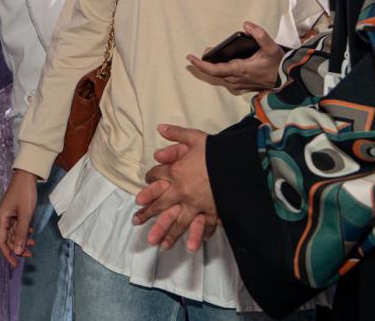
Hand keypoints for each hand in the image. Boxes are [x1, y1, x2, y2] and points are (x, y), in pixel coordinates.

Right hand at [0, 169, 38, 265]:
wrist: (27, 175)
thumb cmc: (25, 193)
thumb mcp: (26, 215)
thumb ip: (22, 233)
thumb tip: (18, 251)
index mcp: (1, 219)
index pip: (2, 242)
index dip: (8, 254)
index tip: (15, 265)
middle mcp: (3, 218)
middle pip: (9, 239)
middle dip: (18, 247)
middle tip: (30, 254)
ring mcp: (9, 215)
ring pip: (14, 233)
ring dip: (23, 239)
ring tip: (34, 243)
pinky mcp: (15, 211)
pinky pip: (18, 226)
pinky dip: (24, 231)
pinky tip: (32, 233)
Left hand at [131, 124, 216, 250]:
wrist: (238, 163)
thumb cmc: (215, 150)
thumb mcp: (194, 137)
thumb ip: (176, 134)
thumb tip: (160, 127)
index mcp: (176, 172)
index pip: (156, 176)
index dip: (151, 178)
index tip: (148, 182)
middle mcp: (182, 191)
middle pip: (160, 204)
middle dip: (148, 213)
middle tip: (136, 222)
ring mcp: (196, 203)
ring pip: (178, 221)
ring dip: (167, 233)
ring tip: (158, 244)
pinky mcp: (211, 210)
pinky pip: (203, 226)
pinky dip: (198, 236)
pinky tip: (192, 246)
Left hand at [186, 22, 282, 93]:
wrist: (286, 80)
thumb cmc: (277, 64)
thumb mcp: (271, 47)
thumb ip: (260, 34)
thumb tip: (246, 25)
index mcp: (241, 69)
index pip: (215, 69)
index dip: (201, 64)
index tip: (190, 58)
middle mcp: (236, 79)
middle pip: (214, 73)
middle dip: (205, 63)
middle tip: (201, 53)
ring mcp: (238, 84)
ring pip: (219, 77)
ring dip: (212, 67)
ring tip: (208, 55)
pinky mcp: (241, 86)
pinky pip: (225, 79)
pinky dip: (219, 71)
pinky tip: (220, 63)